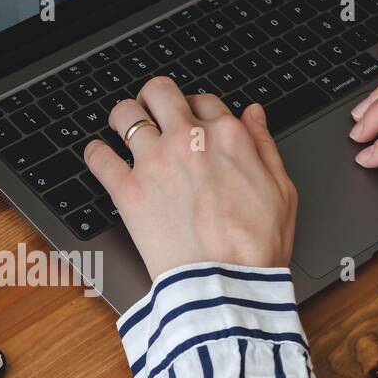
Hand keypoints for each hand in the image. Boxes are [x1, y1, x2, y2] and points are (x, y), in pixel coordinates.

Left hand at [84, 76, 297, 279]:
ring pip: (125, 114)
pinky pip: (99, 157)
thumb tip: (254, 116)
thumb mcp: (281, 190)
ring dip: (124, 118)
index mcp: (228, 137)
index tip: (190, 121)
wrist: (227, 284)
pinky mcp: (129, 190)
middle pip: (160, 92)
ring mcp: (155, 162)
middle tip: (151, 112)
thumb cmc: (257, 247)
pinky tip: (100, 155)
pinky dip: (96, 153)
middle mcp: (188, 140)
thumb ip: (264, 146)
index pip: (204, 100)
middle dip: (154, 99)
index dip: (196, 109)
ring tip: (123, 129)